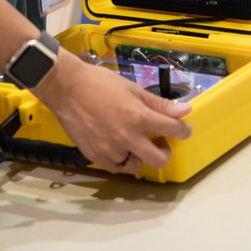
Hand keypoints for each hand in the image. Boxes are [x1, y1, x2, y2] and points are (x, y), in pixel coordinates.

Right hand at [35, 50, 191, 173]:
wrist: (66, 87)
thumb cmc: (98, 83)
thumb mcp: (132, 88)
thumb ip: (159, 103)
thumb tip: (184, 110)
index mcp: (138, 117)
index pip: (173, 130)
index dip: (183, 130)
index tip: (183, 130)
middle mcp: (127, 138)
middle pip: (158, 159)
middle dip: (164, 151)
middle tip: (159, 141)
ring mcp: (110, 149)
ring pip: (136, 166)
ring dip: (140, 156)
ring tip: (134, 142)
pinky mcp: (95, 156)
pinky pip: (116, 167)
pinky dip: (121, 160)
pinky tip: (118, 146)